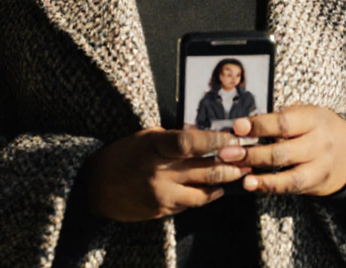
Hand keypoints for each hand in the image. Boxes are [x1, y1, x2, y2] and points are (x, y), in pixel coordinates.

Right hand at [85, 128, 249, 221]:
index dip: (216, 140)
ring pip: (205, 191)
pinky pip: (192, 203)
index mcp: (154, 146)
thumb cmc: (123, 155)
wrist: (94, 187)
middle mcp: (159, 171)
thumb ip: (174, 137)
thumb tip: (207, 134)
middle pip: (206, 170)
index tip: (235, 138)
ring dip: (226, 182)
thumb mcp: (146, 136)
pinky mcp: (162, 210)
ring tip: (242, 174)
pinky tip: (218, 188)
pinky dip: (208, 195)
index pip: (190, 142)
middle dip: (233, 165)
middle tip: (251, 158)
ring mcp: (161, 194)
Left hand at [219, 106, 345, 196]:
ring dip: (259, 175)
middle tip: (226, 153)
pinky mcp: (314, 185)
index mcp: (315, 119)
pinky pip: (290, 187)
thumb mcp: (307, 113)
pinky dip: (269, 186)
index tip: (238, 127)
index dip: (259, 125)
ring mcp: (318, 167)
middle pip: (281, 151)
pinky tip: (251, 184)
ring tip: (238, 173)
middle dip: (251, 153)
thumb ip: (281, 118)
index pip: (284, 123)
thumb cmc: (318, 128)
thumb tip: (245, 125)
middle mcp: (319, 144)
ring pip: (287, 174)